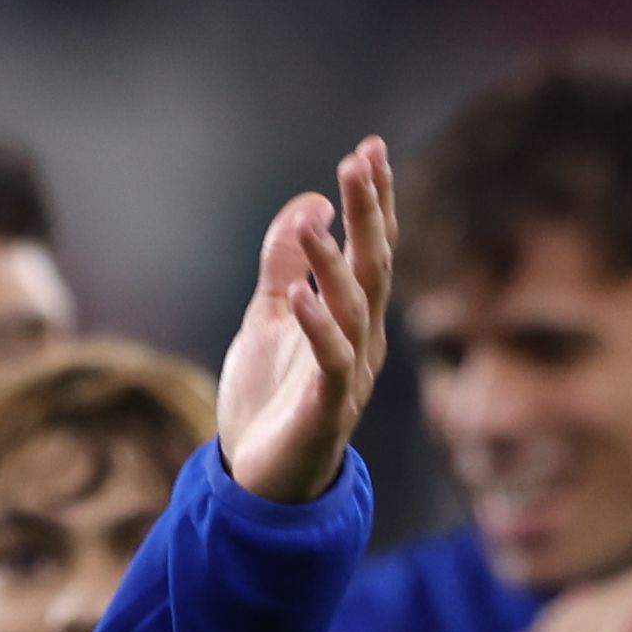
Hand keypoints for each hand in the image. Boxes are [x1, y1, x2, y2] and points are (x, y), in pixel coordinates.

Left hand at [214, 137, 393, 506]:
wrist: (258, 483)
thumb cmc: (270, 400)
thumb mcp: (268, 318)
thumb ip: (284, 265)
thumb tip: (308, 204)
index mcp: (352, 318)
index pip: (370, 249)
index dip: (373, 201)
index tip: (369, 149)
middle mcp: (362, 341)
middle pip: (373, 268)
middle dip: (369, 214)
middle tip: (361, 161)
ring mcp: (347, 376)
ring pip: (353, 311)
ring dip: (333, 263)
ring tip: (315, 220)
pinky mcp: (325, 410)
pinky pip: (329, 364)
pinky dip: (317, 328)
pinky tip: (300, 296)